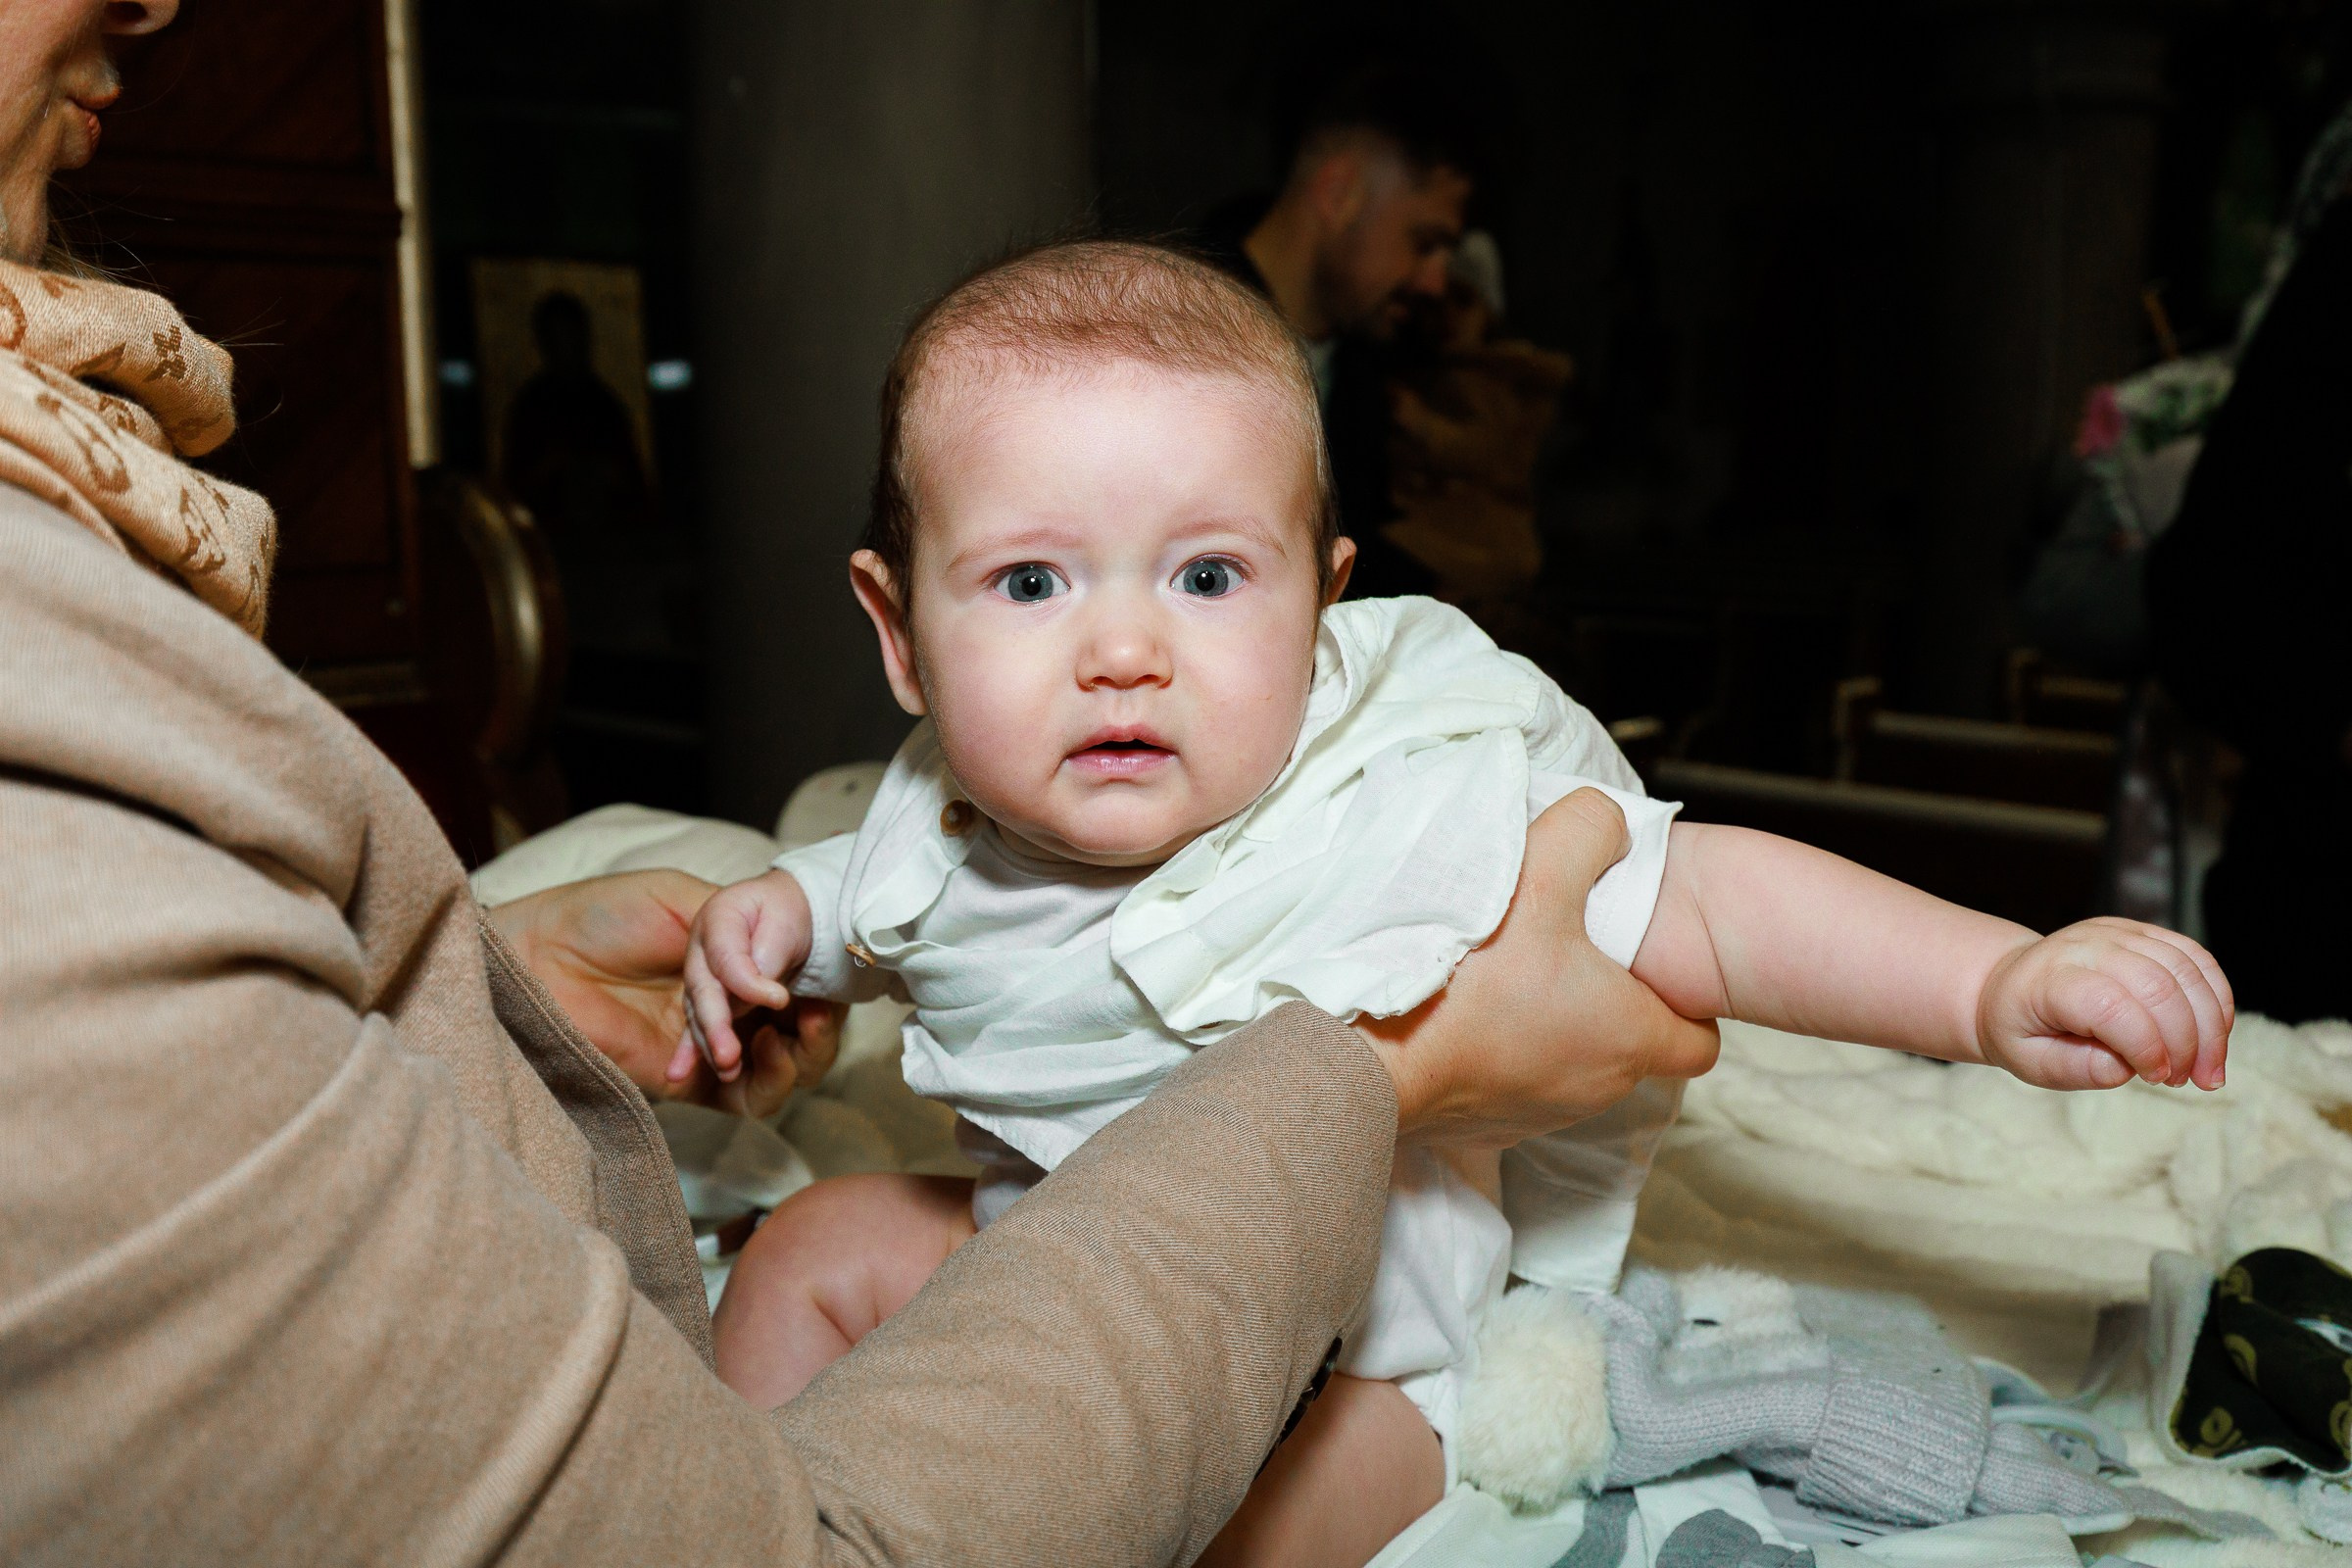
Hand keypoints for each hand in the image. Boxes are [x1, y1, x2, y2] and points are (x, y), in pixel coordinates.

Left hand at [487, 869, 836, 1117]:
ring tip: (782, 1032)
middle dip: (820, 1026)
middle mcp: (735, 1007)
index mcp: (738, 962)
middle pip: (806, 1033)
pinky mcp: (690, 1082)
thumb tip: (786, 965)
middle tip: (810, 1012)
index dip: (825, 985)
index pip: (805, 982)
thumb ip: (740, 932)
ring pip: (786, 1071)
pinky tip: (750, 1053)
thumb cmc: (602, 914)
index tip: (824, 980)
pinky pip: (748, 1098)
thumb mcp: (683, 898)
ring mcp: (715, 1046)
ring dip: (798, 1057)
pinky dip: (766, 1082)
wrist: (539, 957)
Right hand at [1359, 788, 1721, 1145]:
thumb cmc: (1467, 976)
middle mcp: (1595, 1089)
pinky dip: (1499, 1056)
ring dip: (1549, 1028)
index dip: (1684, 1002)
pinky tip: (1461, 1015)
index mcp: (1628, 1037)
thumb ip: (1590, 830)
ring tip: (1503, 977)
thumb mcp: (1540, 872)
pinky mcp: (1485, 1128)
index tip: (1645, 967)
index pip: (1701, 1041)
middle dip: (1606, 1002)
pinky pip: (1512, 1087)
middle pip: (1628, 1046)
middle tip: (1563, 951)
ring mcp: (1539, 1114)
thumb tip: (1606, 824)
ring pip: (1569, 1066)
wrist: (1373, 1059)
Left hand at [1976, 916, 2232, 1090]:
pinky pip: (2196, 957)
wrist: (2009, 983)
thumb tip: (2127, 1067)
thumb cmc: (2020, 1026)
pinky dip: (2215, 998)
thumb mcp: (2028, 1060)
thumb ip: (2074, 1068)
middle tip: (2190, 1081)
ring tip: (2207, 1069)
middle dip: (2188, 1041)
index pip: (2110, 1006)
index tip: (2155, 1078)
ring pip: (2186, 968)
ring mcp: (2117, 932)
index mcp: (2050, 978)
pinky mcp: (2143, 932)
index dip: (2146, 1046)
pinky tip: (2214, 1035)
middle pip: (2157, 984)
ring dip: (2210, 1024)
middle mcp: (2085, 945)